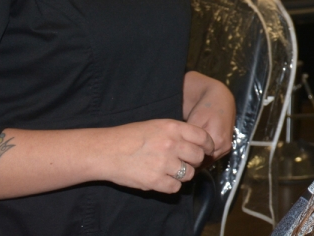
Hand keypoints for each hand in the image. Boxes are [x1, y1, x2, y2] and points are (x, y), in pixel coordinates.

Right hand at [97, 119, 213, 193]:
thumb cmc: (130, 137)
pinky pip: (175, 187)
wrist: (106, 151)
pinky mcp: (155, 181)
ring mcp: (164, 163)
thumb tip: (198, 143)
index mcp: (173, 128)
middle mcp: (172, 144)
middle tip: (186, 162)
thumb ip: (178, 132)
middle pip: (198, 157)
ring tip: (171, 171)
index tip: (206, 150)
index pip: (203, 137)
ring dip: (183, 174)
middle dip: (194, 161)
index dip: (207, 145)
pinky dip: (171, 186)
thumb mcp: (157, 125)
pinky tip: (162, 179)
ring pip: (189, 174)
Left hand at [183, 72, 234, 160]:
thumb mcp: (194, 121)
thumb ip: (188, 139)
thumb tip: (177, 153)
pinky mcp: (226, 146)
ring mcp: (226, 148)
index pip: (198, 160)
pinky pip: (211, 157)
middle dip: (190, 162)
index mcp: (217, 141)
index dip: (185, 161)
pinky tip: (192, 151)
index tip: (173, 160)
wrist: (220, 99)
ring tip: (182, 156)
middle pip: (203, 162)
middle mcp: (224, 147)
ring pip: (207, 161)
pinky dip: (202, 156)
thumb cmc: (206, 108)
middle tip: (175, 160)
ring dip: (196, 159)